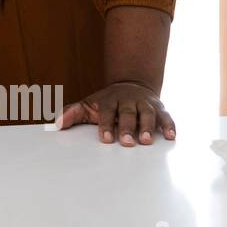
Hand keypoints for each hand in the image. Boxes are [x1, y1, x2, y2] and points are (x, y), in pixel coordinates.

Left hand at [57, 80, 175, 145]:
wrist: (131, 84)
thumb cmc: (107, 102)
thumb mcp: (88, 104)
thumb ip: (72, 113)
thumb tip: (55, 124)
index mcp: (109, 100)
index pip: (107, 112)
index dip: (106, 125)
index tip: (106, 138)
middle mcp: (128, 101)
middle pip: (128, 113)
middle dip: (127, 127)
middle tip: (127, 142)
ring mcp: (145, 104)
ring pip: (147, 114)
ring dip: (148, 127)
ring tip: (147, 141)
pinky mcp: (159, 108)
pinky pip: (166, 116)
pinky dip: (169, 125)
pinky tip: (171, 136)